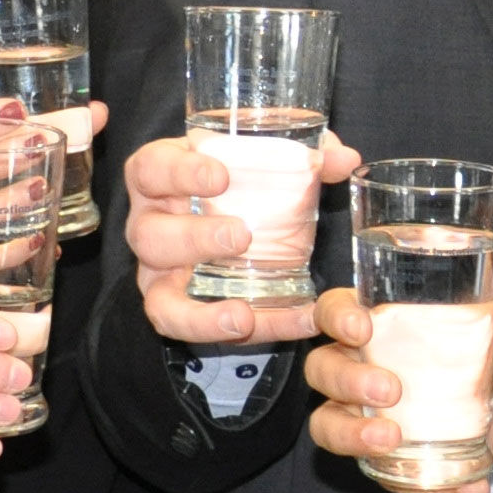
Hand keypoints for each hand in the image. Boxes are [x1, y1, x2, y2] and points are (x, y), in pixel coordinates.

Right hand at [124, 129, 360, 345]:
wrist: (220, 222)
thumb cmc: (233, 183)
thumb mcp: (255, 163)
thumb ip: (301, 157)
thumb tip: (345, 159)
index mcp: (158, 177)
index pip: (152, 169)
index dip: (180, 172)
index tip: (221, 176)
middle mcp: (148, 225)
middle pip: (149, 236)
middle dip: (194, 239)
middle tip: (242, 237)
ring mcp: (156, 272)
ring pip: (159, 297)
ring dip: (200, 311)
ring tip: (243, 314)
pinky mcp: (170, 307)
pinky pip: (185, 330)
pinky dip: (223, 334)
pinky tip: (262, 329)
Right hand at [301, 284, 492, 492]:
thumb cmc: (485, 362)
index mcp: (377, 326)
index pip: (333, 310)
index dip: (336, 316)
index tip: (362, 328)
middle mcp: (356, 367)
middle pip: (322, 368)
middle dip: (348, 380)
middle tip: (390, 391)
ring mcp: (359, 415)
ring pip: (327, 423)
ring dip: (352, 434)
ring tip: (390, 440)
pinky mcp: (379, 458)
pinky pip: (382, 474)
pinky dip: (422, 484)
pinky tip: (464, 487)